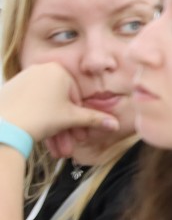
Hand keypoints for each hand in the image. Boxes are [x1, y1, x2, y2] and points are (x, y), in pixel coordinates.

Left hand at [0, 64, 119, 158]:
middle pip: (60, 104)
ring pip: (46, 108)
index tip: (81, 133)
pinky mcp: (10, 91)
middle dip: (66, 129)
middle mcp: (39, 70)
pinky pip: (31, 106)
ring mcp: (23, 80)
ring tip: (56, 149)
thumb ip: (95, 119)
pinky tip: (42, 139)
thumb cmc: (39, 117)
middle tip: (69, 144)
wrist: (4, 126)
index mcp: (57, 70)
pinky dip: (39, 122)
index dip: (81, 118)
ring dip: (54, 131)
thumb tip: (114, 124)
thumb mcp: (72, 118)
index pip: (76, 96)